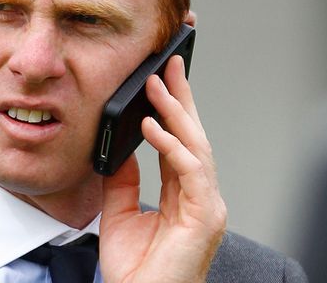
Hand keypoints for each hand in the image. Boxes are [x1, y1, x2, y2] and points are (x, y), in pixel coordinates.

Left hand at [99, 55, 225, 282]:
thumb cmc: (135, 271)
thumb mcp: (119, 213)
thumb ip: (123, 180)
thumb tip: (120, 149)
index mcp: (183, 194)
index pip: (180, 141)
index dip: (173, 109)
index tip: (162, 79)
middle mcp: (200, 195)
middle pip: (193, 135)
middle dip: (181, 97)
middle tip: (170, 64)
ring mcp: (206, 205)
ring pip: (195, 146)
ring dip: (176, 112)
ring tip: (157, 85)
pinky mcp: (205, 216)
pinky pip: (190, 170)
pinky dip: (171, 145)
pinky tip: (151, 126)